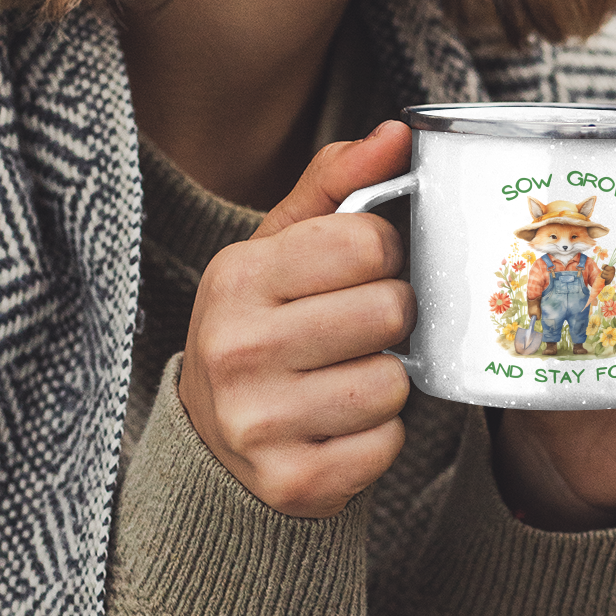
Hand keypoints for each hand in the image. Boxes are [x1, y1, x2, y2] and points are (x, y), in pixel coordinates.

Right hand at [178, 121, 415, 517]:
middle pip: (391, 311)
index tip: (366, 271)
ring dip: (387, 381)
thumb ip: (338, 185)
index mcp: (237, 277)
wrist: (216, 443)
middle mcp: (238, 348)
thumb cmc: (265, 325)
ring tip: (346, 377)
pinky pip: (387, 444)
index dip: (386, 254)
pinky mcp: (294, 482)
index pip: (368, 242)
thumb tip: (399, 132)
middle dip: (392, 318)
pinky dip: (379, 437)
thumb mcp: (281, 247)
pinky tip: (341, 426)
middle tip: (361, 330)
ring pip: (394, 382)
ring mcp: (260, 422)